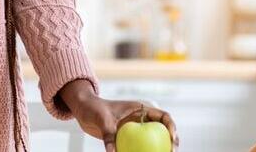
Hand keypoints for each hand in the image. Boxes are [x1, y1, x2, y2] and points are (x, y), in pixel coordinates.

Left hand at [59, 80, 178, 150]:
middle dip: (171, 141)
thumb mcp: (102, 119)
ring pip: (153, 140)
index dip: (171, 126)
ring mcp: (135, 129)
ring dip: (160, 148)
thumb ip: (109, 135)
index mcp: (140, 109)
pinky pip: (139, 147)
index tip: (172, 138)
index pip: (163, 116)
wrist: (83, 110)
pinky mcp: (127, 138)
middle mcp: (141, 119)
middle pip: (162, 130)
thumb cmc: (93, 108)